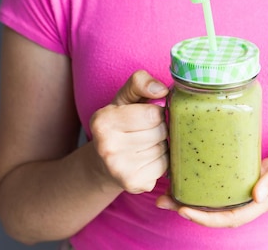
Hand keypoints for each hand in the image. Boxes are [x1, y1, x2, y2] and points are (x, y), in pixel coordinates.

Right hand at [90, 70, 169, 193]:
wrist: (103, 163)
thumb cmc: (119, 125)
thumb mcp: (124, 99)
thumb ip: (140, 83)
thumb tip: (162, 90)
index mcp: (103, 120)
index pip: (153, 114)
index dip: (156, 113)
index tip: (147, 116)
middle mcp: (107, 146)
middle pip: (160, 132)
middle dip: (160, 129)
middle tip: (147, 132)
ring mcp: (119, 168)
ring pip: (164, 149)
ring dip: (161, 145)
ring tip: (146, 145)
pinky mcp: (133, 184)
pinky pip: (164, 167)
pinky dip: (161, 162)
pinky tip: (147, 159)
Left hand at [156, 141, 267, 226]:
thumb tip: (256, 195)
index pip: (233, 217)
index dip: (207, 218)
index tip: (184, 210)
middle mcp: (257, 196)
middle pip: (218, 211)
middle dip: (190, 209)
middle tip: (161, 199)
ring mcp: (254, 186)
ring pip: (220, 198)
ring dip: (194, 196)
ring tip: (168, 188)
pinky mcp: (254, 172)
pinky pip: (227, 182)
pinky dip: (208, 180)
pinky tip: (193, 171)